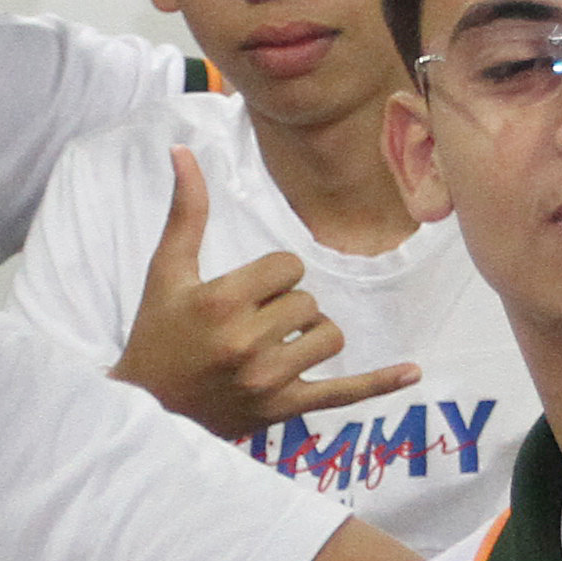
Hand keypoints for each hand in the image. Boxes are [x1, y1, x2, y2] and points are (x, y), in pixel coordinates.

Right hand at [114, 147, 420, 438]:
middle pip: (308, 302)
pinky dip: (379, 384)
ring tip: (279, 345)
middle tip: (250, 324)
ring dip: (311, 335)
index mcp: (221, 302)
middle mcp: (247, 343)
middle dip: (285, 306)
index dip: (272, 275)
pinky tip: (414, 371)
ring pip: (328, 336)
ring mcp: (267, 381)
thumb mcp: (165, 271)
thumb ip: (185, 211)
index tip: (245, 294)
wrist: (148, 411)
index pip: (288, 266)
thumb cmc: (156, 335)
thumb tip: (183, 149)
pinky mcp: (283, 410)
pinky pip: (343, 394)